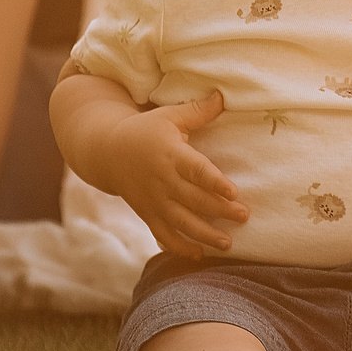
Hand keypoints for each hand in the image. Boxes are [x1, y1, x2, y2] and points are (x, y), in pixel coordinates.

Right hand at [105, 91, 248, 257]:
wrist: (107, 151)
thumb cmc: (145, 130)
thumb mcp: (169, 116)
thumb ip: (197, 111)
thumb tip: (222, 95)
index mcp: (170, 154)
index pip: (196, 171)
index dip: (215, 182)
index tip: (234, 192)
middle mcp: (162, 180)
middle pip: (194, 199)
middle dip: (220, 210)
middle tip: (244, 216)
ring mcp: (153, 200)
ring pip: (181, 222)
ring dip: (204, 235)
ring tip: (227, 243)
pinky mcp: (147, 214)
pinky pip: (163, 234)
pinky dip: (179, 247)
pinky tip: (198, 255)